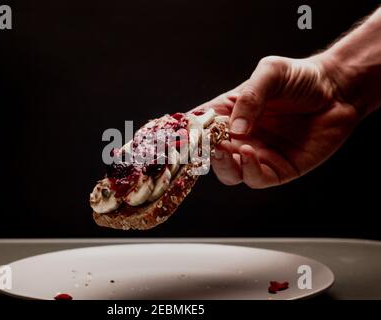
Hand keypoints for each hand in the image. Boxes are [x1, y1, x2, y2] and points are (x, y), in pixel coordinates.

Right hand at [193, 55, 360, 187]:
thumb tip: (235, 128)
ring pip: (228, 173)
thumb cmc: (301, 77)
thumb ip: (250, 97)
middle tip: (203, 146)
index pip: (200, 126)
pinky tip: (250, 152)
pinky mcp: (278, 170)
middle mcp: (240, 137)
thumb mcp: (270, 73)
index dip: (186, 133)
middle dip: (202, 155)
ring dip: (222, 165)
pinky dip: (248, 170)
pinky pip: (256, 179)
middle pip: (209, 155)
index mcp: (230, 113)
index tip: (177, 136)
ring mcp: (257, 155)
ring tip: (225, 150)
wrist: (339, 90)